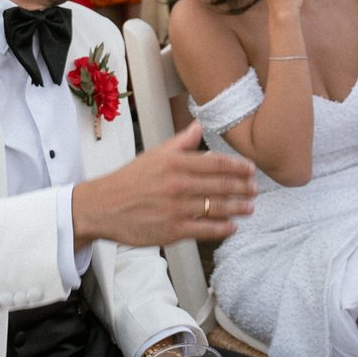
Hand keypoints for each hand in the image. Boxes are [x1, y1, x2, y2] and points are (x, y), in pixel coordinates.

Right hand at [72, 120, 256, 246]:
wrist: (102, 207)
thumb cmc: (128, 181)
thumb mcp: (153, 155)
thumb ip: (180, 143)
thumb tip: (198, 125)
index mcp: (174, 162)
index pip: (215, 162)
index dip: (237, 167)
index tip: (250, 170)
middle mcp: (178, 184)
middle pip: (221, 185)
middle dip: (243, 187)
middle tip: (255, 189)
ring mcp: (176, 208)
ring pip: (217, 207)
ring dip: (238, 207)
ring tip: (249, 208)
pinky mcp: (173, 230)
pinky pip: (205, 229)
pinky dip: (222, 228)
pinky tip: (232, 227)